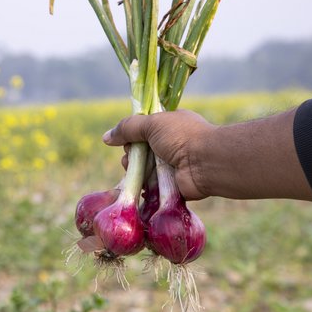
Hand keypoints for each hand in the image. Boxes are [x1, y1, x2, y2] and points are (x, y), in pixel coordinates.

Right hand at [102, 110, 216, 200]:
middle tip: (131, 158)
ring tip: (135, 172)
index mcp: (169, 127)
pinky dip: (144, 188)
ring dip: (135, 171)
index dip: (132, 136)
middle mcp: (171, 146)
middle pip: (141, 152)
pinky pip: (151, 188)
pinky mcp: (171, 186)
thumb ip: (127, 128)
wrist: (206, 162)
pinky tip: (139, 187)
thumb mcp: (152, 124)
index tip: (128, 140)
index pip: (144, 131)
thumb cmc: (182, 137)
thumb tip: (106, 137)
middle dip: (131, 155)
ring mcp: (172, 167)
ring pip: (144, 171)